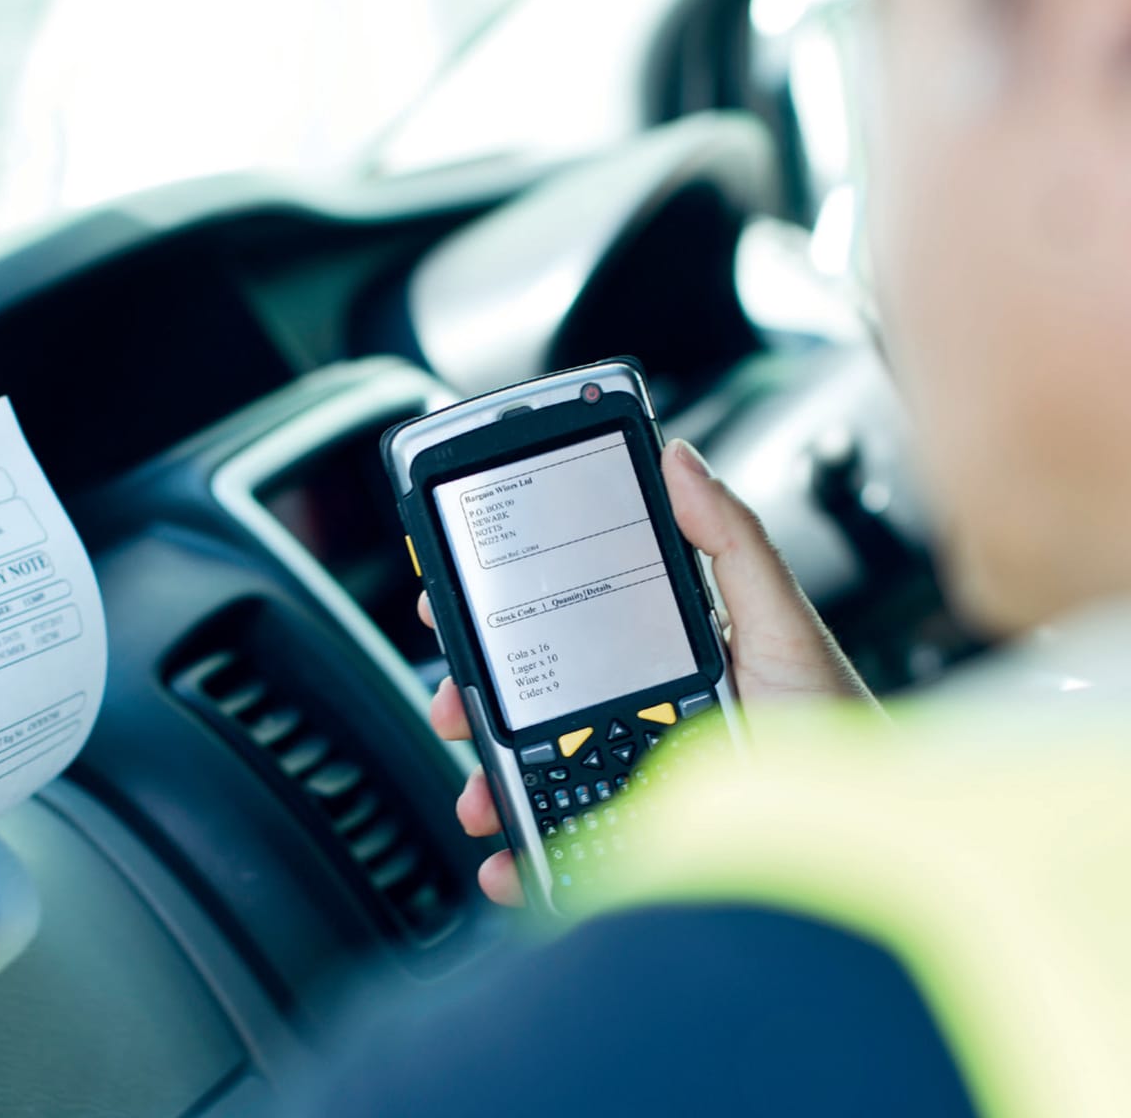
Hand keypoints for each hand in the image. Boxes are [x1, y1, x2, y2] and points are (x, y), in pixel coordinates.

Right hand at [424, 438, 874, 906]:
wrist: (866, 839)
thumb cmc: (838, 729)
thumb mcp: (783, 623)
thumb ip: (732, 541)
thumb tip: (679, 460)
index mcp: (661, 650)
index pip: (564, 618)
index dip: (502, 609)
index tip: (454, 595)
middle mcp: (637, 712)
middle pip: (529, 697)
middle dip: (475, 700)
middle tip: (455, 701)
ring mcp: (630, 778)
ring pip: (530, 773)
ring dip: (487, 784)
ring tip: (482, 796)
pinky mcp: (633, 842)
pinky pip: (560, 848)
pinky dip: (520, 858)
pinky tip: (510, 861)